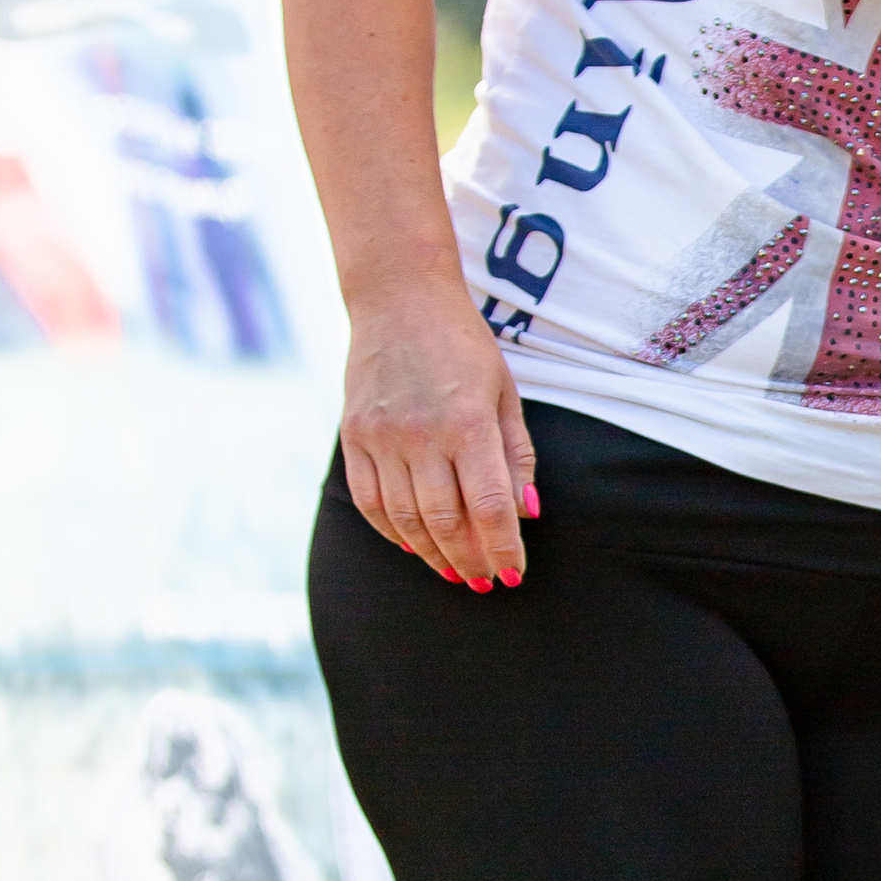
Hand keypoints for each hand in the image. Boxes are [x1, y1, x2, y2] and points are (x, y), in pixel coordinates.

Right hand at [340, 281, 537, 588]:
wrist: (399, 298)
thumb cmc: (464, 345)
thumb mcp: (505, 393)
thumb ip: (517, 455)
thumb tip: (527, 514)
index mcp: (468, 424)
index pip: (489, 508)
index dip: (503, 550)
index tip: (513, 574)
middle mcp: (422, 435)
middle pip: (446, 522)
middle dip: (470, 560)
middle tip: (485, 582)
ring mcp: (382, 437)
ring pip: (405, 520)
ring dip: (432, 555)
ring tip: (454, 571)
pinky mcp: (353, 436)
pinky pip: (369, 501)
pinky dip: (391, 531)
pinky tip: (412, 545)